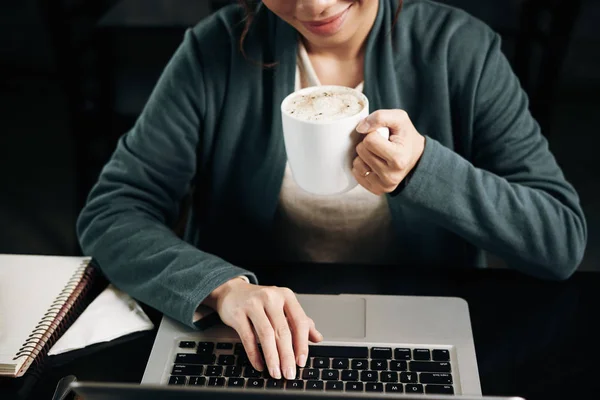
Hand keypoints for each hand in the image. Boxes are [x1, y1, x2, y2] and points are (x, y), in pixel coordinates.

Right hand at [203, 278, 322, 379]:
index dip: (302, 344)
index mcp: (286, 296)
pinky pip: (248, 338)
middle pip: (283, 331)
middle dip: (287, 356)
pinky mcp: (238, 313)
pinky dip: (254, 354)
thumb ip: (300, 321)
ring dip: (272, 358)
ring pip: (266, 335)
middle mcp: (271, 297)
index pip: (299, 322)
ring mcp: (253, 304)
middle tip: (289, 373)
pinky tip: (259, 365)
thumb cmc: (260, 301)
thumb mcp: (283, 306)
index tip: (302, 361)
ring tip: (276, 373)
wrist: (232, 292)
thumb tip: (318, 338)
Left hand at [352, 109, 425, 194]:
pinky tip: (374, 163)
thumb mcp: (399, 119)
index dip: (373, 133)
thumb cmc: (406, 136)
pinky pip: (357, 174)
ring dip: (364, 155)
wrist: (416, 157)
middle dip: (367, 144)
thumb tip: (360, 128)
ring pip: (357, 164)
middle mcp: (391, 176)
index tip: (383, 135)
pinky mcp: (377, 190)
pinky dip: (362, 166)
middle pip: (361, 151)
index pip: (369, 140)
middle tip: (380, 144)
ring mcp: (384, 186)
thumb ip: (380, 117)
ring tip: (377, 154)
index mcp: (398, 158)